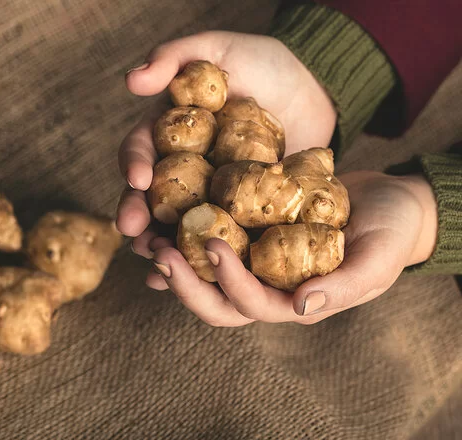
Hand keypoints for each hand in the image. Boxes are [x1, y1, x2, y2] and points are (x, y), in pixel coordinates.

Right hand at [117, 31, 337, 241]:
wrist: (314, 88)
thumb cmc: (262, 63)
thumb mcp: (217, 48)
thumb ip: (174, 57)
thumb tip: (131, 81)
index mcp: (168, 132)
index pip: (142, 149)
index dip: (135, 163)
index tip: (138, 179)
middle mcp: (181, 167)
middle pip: (150, 195)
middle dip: (137, 215)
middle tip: (133, 233)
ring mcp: (208, 192)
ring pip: (177, 223)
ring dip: (162, 243)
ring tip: (156, 261)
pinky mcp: (238, 212)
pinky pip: (218, 236)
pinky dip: (202, 257)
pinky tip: (193, 277)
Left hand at [146, 172, 438, 325]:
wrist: (387, 203)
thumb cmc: (390, 232)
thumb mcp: (378, 258)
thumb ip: (345, 285)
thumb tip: (301, 307)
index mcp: (295, 302)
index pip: (252, 304)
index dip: (229, 281)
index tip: (211, 244)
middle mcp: (267, 289)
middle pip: (215, 303)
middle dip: (185, 282)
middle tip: (159, 252)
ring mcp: (255, 266)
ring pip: (204, 277)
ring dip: (174, 263)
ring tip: (147, 238)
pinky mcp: (248, 237)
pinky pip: (210, 242)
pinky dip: (184, 236)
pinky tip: (161, 218)